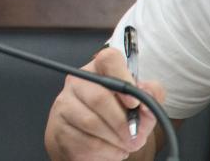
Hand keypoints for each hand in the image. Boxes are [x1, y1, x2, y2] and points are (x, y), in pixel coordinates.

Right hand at [45, 47, 165, 159]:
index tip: (134, 102)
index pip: (109, 58)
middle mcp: (78, 81)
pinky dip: (106, 150)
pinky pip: (86, 141)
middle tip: (134, 136)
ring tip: (123, 143)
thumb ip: (150, 97)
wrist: (86, 141)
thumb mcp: (137, 107)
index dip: (123, 77)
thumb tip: (149, 93)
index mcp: (99, 70)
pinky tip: (110, 148)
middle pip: (99, 97)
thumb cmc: (115, 118)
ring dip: (115, 139)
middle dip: (123, 123)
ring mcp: (64, 103)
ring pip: (91, 122)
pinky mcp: (59, 127)